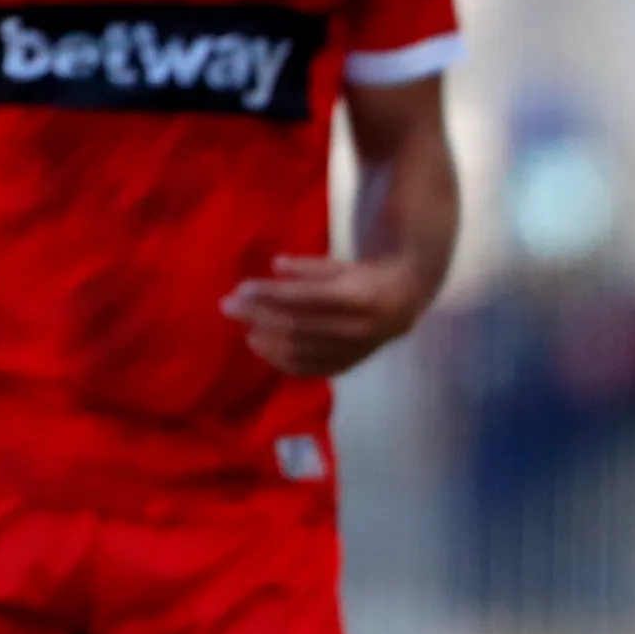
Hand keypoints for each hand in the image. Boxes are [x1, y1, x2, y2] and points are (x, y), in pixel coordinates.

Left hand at [222, 253, 435, 377]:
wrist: (405, 303)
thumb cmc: (367, 278)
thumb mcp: (341, 265)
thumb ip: (309, 268)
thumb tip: (275, 266)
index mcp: (357, 297)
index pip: (304, 298)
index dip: (270, 294)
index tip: (241, 288)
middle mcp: (355, 327)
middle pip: (296, 326)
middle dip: (258, 316)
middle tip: (229, 306)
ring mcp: (352, 350)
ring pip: (300, 350)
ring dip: (266, 341)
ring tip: (246, 330)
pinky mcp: (348, 364)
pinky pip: (309, 368)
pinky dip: (282, 360)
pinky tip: (264, 348)